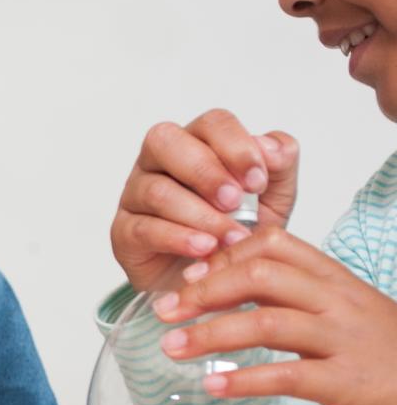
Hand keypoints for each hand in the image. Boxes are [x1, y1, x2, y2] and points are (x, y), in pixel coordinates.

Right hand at [112, 109, 297, 290]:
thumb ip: (280, 166)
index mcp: (198, 143)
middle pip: (165, 141)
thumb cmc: (241, 230)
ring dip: (199, 214)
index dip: (235, 147)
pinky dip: (178, 238)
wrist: (220, 281)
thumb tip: (270, 149)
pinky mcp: (124, 232)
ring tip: (229, 237)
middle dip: (205, 171)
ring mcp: (135, 195)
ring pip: (156, 190)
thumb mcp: (274, 197)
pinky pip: (143, 228)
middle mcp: (159, 162)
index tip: (258, 181)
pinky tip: (204, 250)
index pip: (211, 123)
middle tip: (235, 201)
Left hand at [150, 225, 396, 404]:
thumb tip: (234, 290)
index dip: (223, 257)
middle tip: (164, 311)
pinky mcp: (349, 383)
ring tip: (170, 348)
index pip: (274, 245)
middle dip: (204, 290)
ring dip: (209, 333)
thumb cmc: (387, 363)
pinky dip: (243, 380)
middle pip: (262, 274)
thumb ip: (299, 302)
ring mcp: (346, 341)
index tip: (188, 277)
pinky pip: (286, 376)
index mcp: (337, 282)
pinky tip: (211, 385)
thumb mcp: (345, 319)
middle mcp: (341, 303)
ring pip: (266, 322)